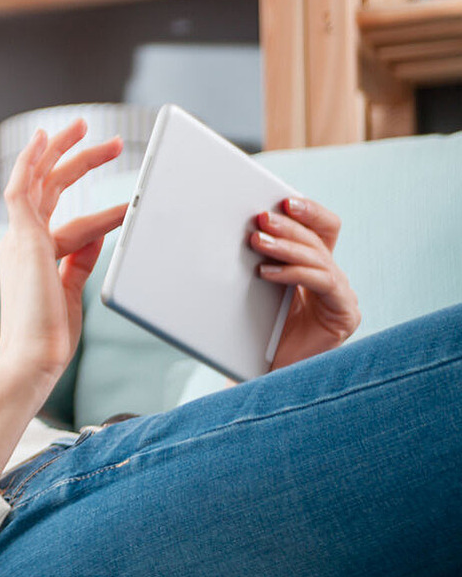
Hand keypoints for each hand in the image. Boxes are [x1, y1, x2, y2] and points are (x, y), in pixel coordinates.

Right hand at [0, 119, 128, 384]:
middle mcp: (20, 241)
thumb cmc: (49, 337)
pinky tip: (42, 139)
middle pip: (47, 186)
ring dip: (61, 151)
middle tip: (104, 138)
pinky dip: (30, 163)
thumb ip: (80, 259)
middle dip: (73, 157)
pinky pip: (21, 191)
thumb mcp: (71, 290)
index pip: (53, 207)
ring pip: (38, 181)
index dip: (79, 187)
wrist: (34, 359)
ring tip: (86, 127)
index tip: (104, 168)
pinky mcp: (23, 240)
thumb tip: (97, 232)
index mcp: (30, 253)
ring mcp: (19, 239)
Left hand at [254, 197, 359, 369]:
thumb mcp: (254, 290)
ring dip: (286, 247)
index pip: (322, 229)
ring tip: (256, 242)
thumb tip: (233, 232)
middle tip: (262, 219)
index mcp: (314, 266)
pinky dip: (294, 274)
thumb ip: (257, 262)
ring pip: (318, 258)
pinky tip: (268, 272)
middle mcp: (332, 277)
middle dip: (290, 226)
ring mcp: (341, 295)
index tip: (284, 199)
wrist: (262, 376)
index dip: (309, 212)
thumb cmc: (255, 334)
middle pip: (319, 239)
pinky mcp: (344, 314)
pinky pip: (323, 283)